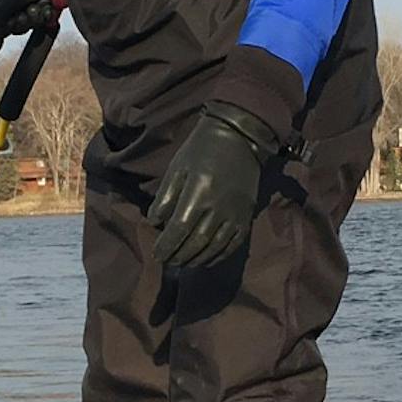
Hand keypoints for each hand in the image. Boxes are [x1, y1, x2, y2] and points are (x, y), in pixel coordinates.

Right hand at [0, 0, 55, 54]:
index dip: (6, 27)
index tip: (9, 22)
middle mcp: (10, 1)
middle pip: (17, 27)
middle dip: (23, 21)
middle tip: (24, 10)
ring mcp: (29, 1)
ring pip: (33, 24)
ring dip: (36, 15)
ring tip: (37, 1)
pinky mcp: (46, 0)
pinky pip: (47, 18)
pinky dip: (47, 12)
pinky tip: (47, 0)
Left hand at [149, 104, 278, 270]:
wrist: (238, 138)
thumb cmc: (201, 151)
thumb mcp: (177, 168)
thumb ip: (165, 197)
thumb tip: (154, 223)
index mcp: (198, 192)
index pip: (179, 229)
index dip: (167, 246)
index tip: (157, 254)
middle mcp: (218, 207)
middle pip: (196, 242)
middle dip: (178, 256)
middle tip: (167, 262)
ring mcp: (235, 214)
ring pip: (214, 247)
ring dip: (196, 260)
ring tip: (182, 263)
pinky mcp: (246, 216)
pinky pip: (232, 244)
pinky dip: (217, 256)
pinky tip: (205, 260)